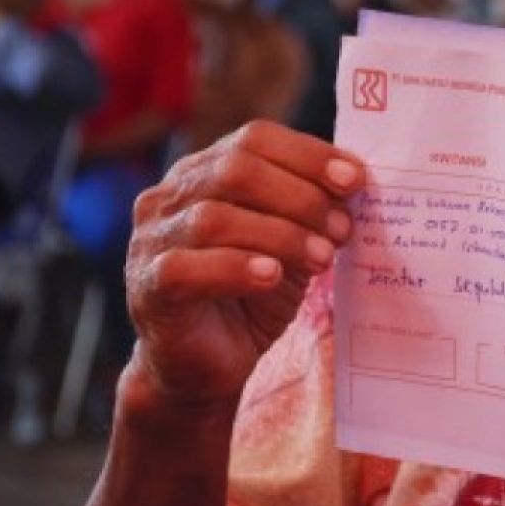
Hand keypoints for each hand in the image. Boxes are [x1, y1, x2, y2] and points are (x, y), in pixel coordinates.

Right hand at [123, 120, 364, 409]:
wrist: (209, 366)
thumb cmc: (252, 295)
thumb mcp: (291, 242)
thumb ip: (312, 208)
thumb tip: (355, 181)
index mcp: (205, 171)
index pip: (255, 139)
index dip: (309, 155)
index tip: (356, 180)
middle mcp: (170, 196)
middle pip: (235, 169)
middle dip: (300, 196)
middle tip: (341, 228)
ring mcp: (151, 239)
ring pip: (214, 218)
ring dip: (280, 235)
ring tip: (321, 257)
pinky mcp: (148, 286)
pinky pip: (187, 268)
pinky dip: (236, 268)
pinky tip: (272, 276)